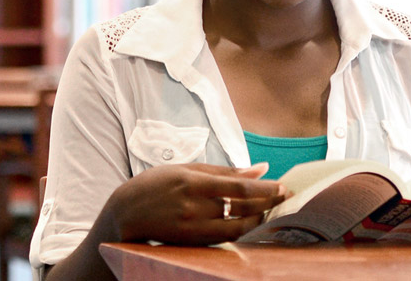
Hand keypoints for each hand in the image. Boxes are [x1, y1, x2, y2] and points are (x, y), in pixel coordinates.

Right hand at [98, 163, 287, 245]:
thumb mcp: (186, 170)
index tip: (284, 186)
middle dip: (268, 203)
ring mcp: (193, 228)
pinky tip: (251, 221)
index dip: (265, 189)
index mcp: (192, 183)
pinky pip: (225, 237)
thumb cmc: (155, 185)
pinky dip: (242, 229)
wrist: (124, 214)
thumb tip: (260, 168)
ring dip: (259, 219)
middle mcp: (194, 207)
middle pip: (242, 209)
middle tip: (286, 197)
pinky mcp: (192, 242)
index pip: (239, 187)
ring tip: (271, 210)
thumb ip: (223, 171)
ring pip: (237, 227)